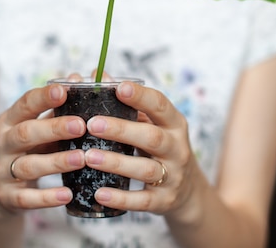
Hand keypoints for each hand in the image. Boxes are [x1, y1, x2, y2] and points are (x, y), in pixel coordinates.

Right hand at [0, 77, 86, 213]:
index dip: (43, 97)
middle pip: (25, 133)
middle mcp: (2, 143)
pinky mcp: (7, 197)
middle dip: (53, 128)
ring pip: (28, 166)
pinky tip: (67, 195)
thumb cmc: (31, 150)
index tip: (64, 90)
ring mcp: (2, 171)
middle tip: (81, 125)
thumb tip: (79, 77)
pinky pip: (26, 199)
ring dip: (56, 161)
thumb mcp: (40, 127)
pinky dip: (47, 197)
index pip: (24, 104)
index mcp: (10, 120)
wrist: (3, 193)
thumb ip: (58, 107)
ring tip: (81, 158)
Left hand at [82, 80, 202, 215]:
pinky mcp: (164, 201)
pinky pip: (143, 200)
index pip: (160, 105)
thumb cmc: (160, 148)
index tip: (119, 87)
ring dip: (116, 162)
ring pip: (145, 169)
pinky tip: (100, 193)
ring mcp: (173, 176)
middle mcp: (177, 148)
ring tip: (89, 156)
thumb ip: (128, 103)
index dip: (141, 96)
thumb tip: (96, 75)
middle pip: (151, 137)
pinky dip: (121, 198)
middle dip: (121, 130)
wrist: (187, 191)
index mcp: (174, 123)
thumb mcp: (152, 123)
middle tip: (92, 124)